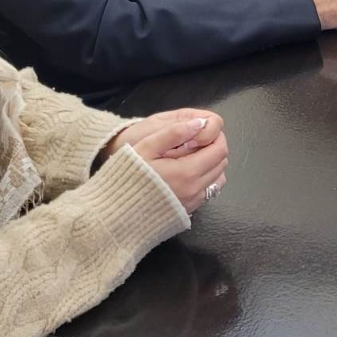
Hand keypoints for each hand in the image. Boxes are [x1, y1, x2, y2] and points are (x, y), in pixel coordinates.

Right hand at [110, 114, 228, 213]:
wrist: (114, 213)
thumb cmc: (128, 176)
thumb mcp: (146, 147)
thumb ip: (173, 133)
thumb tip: (199, 123)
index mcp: (187, 172)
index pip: (219, 150)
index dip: (215, 136)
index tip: (201, 132)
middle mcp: (196, 190)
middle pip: (221, 163)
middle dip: (214, 149)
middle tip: (195, 142)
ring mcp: (193, 202)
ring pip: (218, 179)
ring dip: (211, 165)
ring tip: (191, 157)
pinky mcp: (189, 211)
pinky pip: (208, 191)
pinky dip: (205, 179)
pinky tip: (186, 174)